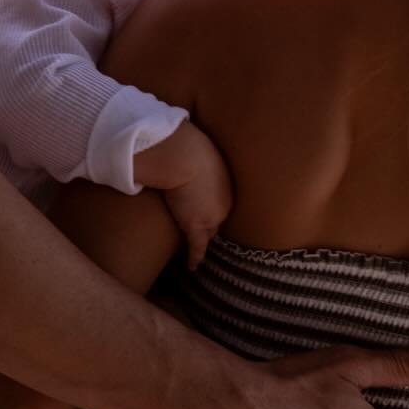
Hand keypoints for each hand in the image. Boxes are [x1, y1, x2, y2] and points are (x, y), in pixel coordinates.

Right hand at [135, 121, 233, 270]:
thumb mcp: (197, 146)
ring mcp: (211, 217)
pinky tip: (192, 266)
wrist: (183, 156)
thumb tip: (182, 142)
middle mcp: (224, 201)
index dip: (213, 205)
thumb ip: (194, 150)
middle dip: (213, 223)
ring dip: (204, 241)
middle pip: (218, 219)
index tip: (207, 207)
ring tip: (200, 249)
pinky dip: (195, 258)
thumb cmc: (187, 144)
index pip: (220, 200)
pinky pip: (197, 247)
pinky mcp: (195, 227)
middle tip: (207, 230)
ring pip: (208, 234)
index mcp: (227, 181)